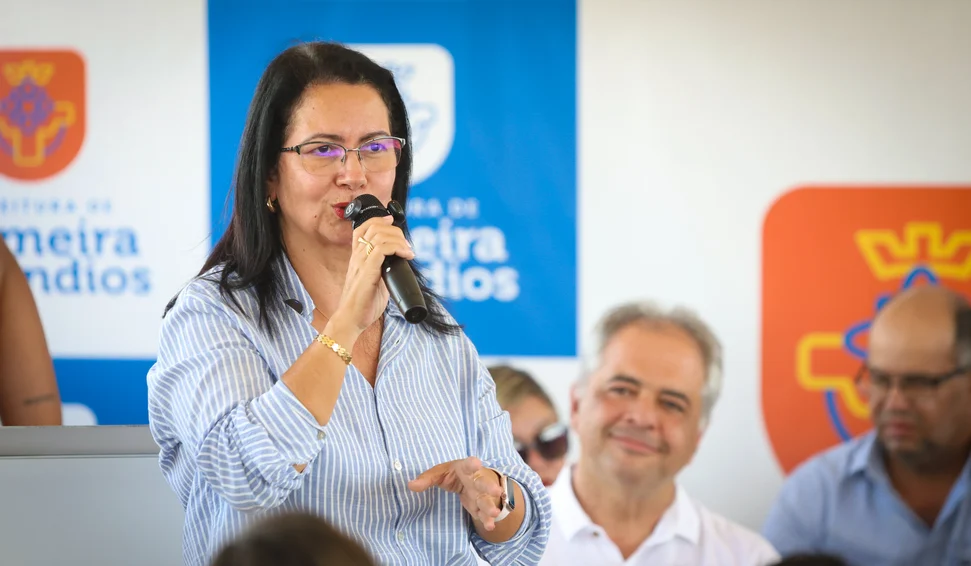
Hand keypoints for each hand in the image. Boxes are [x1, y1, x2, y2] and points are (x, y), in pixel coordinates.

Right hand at [328, 215, 414, 342]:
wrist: (351, 320)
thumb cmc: (363, 305)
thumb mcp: (376, 282)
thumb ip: (384, 271)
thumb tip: (398, 266)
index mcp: (357, 257)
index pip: (362, 228)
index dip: (378, 220)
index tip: (392, 221)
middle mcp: (357, 256)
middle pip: (374, 226)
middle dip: (395, 230)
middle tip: (406, 245)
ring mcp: (361, 262)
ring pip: (379, 234)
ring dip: (399, 239)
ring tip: (408, 252)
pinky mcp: (367, 271)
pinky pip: (382, 248)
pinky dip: (397, 248)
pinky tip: (406, 256)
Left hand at [408, 457, 504, 530]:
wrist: (470, 480)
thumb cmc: (453, 474)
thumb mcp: (439, 473)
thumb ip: (426, 478)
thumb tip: (410, 485)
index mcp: (465, 469)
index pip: (468, 465)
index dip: (472, 464)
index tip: (476, 463)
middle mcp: (476, 480)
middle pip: (483, 483)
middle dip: (489, 487)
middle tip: (496, 491)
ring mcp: (480, 494)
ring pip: (486, 500)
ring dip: (490, 506)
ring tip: (494, 514)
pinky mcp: (480, 507)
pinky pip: (484, 513)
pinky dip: (487, 520)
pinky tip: (490, 526)